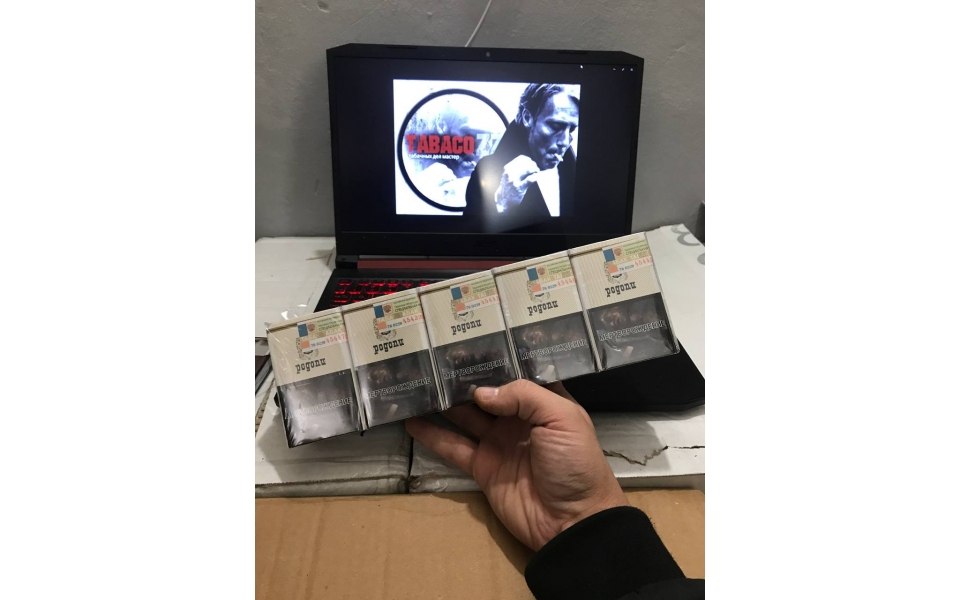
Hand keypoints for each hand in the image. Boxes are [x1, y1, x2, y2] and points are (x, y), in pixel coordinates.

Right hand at [405, 379, 627, 550]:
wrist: (572, 521)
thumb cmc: (576, 463)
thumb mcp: (562, 419)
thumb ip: (523, 396)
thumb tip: (481, 393)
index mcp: (544, 401)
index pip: (516, 372)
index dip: (496, 357)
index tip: (469, 341)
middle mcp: (519, 418)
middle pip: (487, 391)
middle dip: (464, 376)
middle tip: (434, 357)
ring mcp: (498, 442)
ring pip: (465, 415)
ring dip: (443, 401)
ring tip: (417, 382)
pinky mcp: (482, 467)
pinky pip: (453, 447)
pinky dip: (432, 435)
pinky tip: (412, 420)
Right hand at [495, 156, 540, 212]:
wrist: (502, 200)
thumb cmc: (507, 187)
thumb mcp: (508, 175)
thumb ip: (515, 168)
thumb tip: (528, 161)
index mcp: (508, 168)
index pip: (521, 158)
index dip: (528, 160)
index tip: (532, 163)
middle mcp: (510, 173)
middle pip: (525, 163)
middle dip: (533, 165)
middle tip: (536, 169)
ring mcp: (514, 180)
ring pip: (528, 169)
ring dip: (535, 170)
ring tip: (537, 172)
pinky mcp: (519, 188)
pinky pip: (530, 179)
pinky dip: (535, 177)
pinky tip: (537, 176)